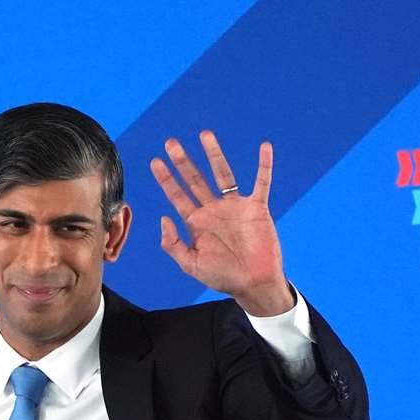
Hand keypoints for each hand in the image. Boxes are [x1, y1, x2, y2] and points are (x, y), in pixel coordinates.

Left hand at [150, 131, 290, 315]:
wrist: (253, 284)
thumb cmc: (222, 277)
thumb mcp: (191, 265)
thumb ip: (173, 244)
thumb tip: (163, 217)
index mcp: (196, 222)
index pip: (177, 196)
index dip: (166, 179)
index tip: (155, 161)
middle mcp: (213, 210)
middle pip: (195, 179)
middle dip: (182, 161)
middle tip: (171, 142)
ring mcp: (235, 207)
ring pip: (223, 174)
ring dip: (214, 154)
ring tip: (205, 134)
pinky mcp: (256, 208)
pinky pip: (262, 182)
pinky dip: (264, 165)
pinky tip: (265, 147)